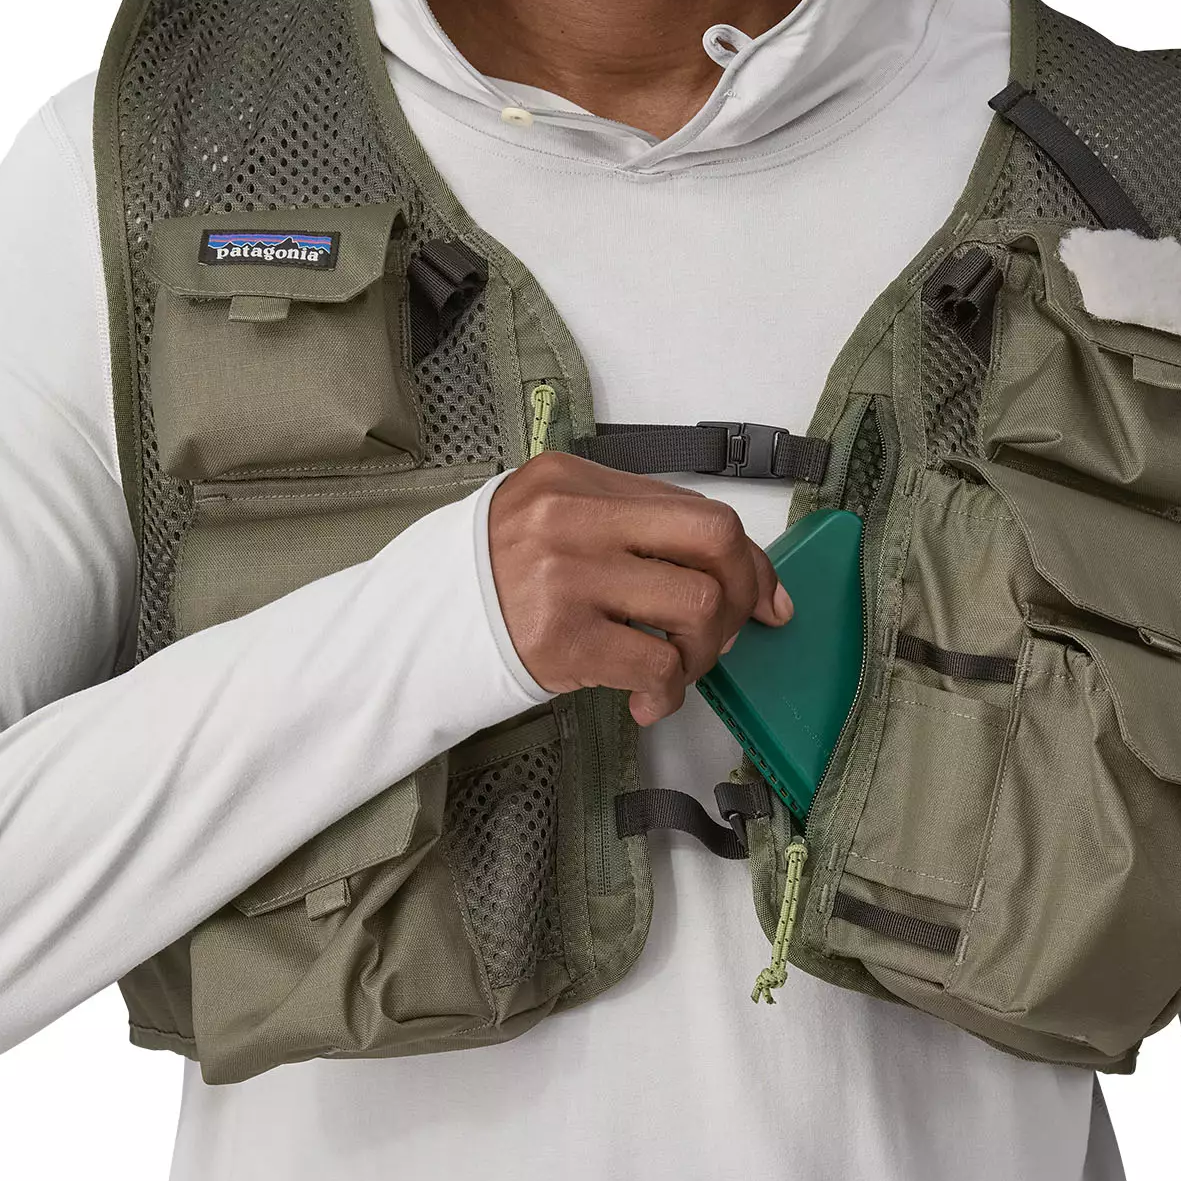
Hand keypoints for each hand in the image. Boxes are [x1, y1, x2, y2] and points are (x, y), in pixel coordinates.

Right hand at [488, 452, 792, 724]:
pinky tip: (647, 701)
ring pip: (698, 607)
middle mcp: (572, 517)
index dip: (748, 559)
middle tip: (730, 633)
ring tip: (675, 670)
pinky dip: (668, 694)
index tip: (765, 597)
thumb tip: (742, 577)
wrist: (414, 631)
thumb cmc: (495, 581)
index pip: (697, 509)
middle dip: (744, 593)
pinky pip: (658, 667)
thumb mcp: (555, 524)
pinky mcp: (560, 639)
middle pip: (714, 541)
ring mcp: (566, 576)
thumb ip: (634, 533)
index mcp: (574, 479)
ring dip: (703, 653)